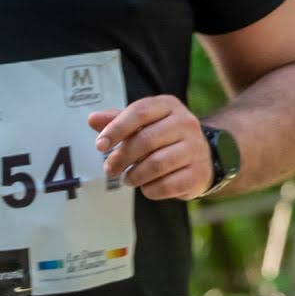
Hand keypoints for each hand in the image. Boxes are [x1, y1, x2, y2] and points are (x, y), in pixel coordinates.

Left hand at [88, 96, 210, 200]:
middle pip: (146, 140)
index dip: (116, 129)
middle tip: (110, 169)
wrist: (202, 158)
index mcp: (169, 106)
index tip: (100, 145)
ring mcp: (195, 149)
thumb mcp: (143, 123)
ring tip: (128, 178)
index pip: (139, 112)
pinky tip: (146, 186)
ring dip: (135, 176)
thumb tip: (92, 119)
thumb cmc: (165, 138)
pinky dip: (150, 189)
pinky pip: (167, 185)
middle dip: (122, 158)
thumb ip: (118, 121)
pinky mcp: (197, 173)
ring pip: (156, 164)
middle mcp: (186, 123)